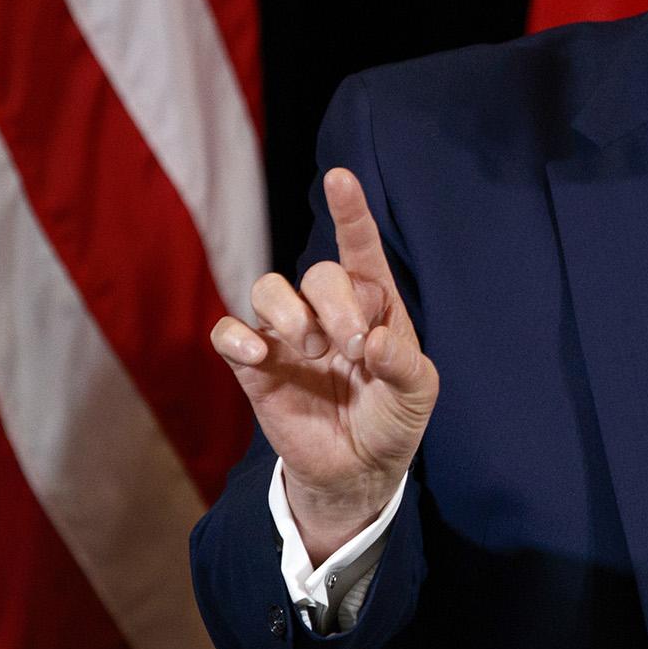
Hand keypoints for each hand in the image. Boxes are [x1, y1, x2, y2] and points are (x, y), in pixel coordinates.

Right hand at [211, 167, 439, 562]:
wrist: (359, 470)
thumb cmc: (394, 419)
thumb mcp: (418, 394)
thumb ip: (404, 365)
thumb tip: (374, 343)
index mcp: (375, 303)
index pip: (359, 248)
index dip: (350, 212)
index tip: (339, 178)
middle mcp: (328, 310)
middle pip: (318, 273)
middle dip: (337, 305)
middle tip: (353, 347)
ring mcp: (289, 336)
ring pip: (268, 288)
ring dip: (290, 314)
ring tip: (313, 351)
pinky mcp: (256, 367)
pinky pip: (229, 333)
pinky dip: (237, 338)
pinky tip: (260, 357)